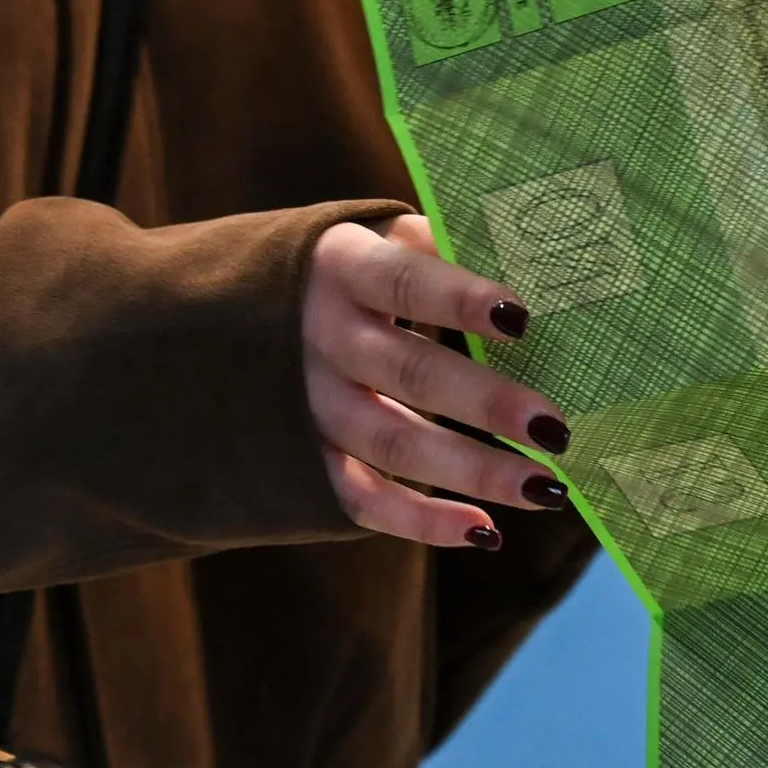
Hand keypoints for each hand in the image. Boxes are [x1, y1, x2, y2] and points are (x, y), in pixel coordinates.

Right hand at [303, 215, 571, 550]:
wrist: (212, 318)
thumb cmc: (335, 273)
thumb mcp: (369, 237)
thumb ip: (435, 244)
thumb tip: (527, 256)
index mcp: (340, 266)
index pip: (405, 282)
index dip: (461, 299)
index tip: (522, 317)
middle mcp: (321, 337)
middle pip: (411, 373)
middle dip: (487, 403)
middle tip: (555, 427)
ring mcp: (307, 405)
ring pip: (395, 445)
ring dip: (474, 472)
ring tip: (547, 488)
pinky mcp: (302, 461)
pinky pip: (362, 499)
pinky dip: (423, 521)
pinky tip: (486, 530)